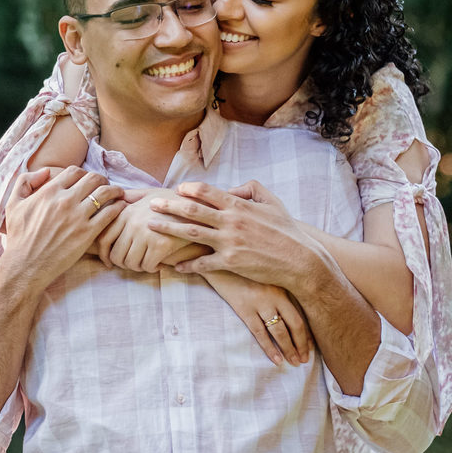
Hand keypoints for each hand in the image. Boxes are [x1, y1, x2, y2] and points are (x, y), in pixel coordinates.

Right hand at [1, 166, 125, 291]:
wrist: (25, 265)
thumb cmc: (19, 236)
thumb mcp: (13, 204)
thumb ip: (25, 182)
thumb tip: (46, 171)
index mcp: (49, 191)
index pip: (74, 171)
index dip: (83, 173)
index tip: (87, 180)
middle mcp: (65, 200)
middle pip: (93, 178)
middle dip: (102, 179)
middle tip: (105, 184)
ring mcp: (77, 217)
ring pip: (105, 193)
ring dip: (114, 190)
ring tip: (118, 194)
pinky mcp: (87, 233)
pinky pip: (110, 214)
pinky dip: (118, 208)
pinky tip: (119, 208)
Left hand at [93, 189, 209, 272]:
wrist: (201, 207)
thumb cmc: (175, 201)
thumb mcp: (150, 193)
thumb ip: (131, 197)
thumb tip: (115, 197)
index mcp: (126, 212)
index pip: (103, 239)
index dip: (105, 255)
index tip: (110, 262)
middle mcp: (132, 222)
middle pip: (116, 255)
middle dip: (123, 264)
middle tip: (134, 264)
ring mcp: (146, 233)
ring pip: (131, 263)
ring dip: (138, 267)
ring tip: (147, 263)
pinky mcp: (161, 245)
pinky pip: (147, 266)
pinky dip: (152, 268)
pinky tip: (159, 262)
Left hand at [146, 180, 323, 291]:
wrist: (301, 260)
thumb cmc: (286, 230)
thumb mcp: (272, 201)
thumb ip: (250, 189)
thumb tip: (229, 188)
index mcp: (239, 205)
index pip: (207, 192)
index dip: (188, 188)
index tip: (175, 189)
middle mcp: (231, 222)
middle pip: (192, 210)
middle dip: (168, 206)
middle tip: (151, 204)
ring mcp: (229, 243)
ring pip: (191, 234)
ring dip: (168, 230)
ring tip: (150, 226)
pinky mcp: (231, 263)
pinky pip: (203, 263)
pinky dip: (188, 264)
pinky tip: (174, 264)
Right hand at [201, 271, 312, 365]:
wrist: (217, 262)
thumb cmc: (241, 269)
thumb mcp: (263, 274)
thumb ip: (276, 288)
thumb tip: (287, 309)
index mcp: (282, 286)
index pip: (301, 314)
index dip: (307, 334)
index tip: (311, 347)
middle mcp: (274, 295)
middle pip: (295, 325)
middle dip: (302, 345)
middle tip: (305, 360)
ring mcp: (259, 302)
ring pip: (279, 331)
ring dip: (289, 349)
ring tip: (294, 362)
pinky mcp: (244, 308)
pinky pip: (260, 332)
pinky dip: (269, 348)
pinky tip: (276, 359)